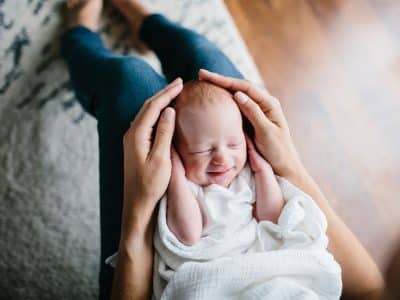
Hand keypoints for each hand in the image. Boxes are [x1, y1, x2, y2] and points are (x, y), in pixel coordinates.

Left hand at [122, 78, 182, 223]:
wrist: (137, 203)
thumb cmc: (150, 184)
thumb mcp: (161, 159)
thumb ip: (164, 133)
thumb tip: (169, 111)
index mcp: (137, 135)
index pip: (153, 107)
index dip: (167, 93)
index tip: (180, 83)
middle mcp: (131, 134)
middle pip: (148, 106)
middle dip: (163, 93)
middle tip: (178, 83)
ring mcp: (132, 139)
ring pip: (146, 113)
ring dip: (160, 102)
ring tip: (173, 93)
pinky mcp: (135, 145)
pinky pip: (146, 122)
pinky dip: (156, 113)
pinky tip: (164, 113)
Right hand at [199, 69, 303, 177]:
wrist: (283, 165)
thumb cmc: (277, 151)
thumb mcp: (266, 132)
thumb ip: (253, 112)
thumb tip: (238, 94)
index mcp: (269, 103)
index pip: (244, 87)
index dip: (224, 80)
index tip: (207, 76)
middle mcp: (263, 103)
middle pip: (239, 87)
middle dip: (220, 81)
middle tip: (201, 75)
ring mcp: (256, 110)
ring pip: (236, 95)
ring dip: (221, 89)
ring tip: (204, 83)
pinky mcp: (250, 119)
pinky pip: (236, 107)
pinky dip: (224, 101)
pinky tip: (213, 99)